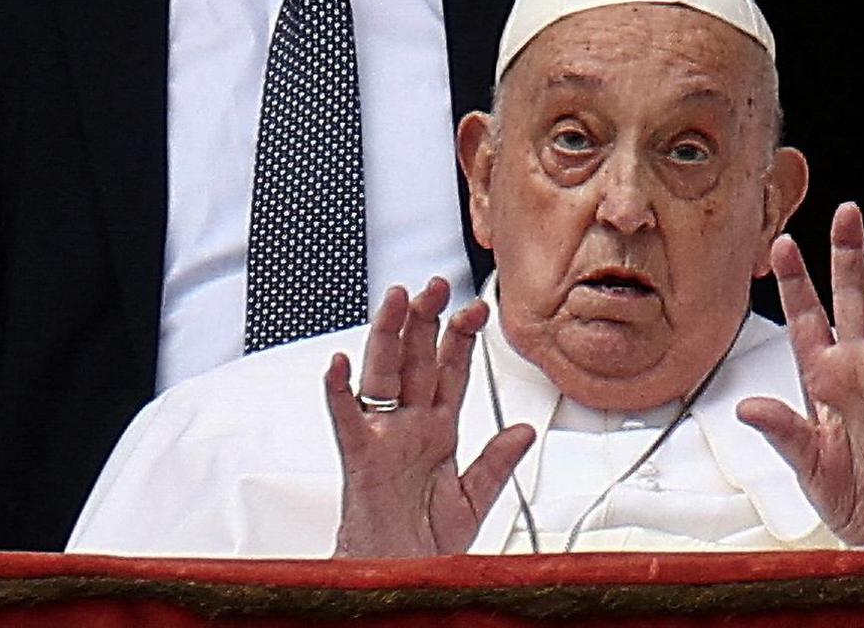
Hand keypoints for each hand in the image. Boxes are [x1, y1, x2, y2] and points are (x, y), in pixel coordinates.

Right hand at [326, 277, 534, 556]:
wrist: (402, 579)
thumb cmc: (426, 543)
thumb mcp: (473, 498)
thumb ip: (496, 462)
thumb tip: (525, 429)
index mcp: (438, 430)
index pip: (451, 372)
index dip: (462, 339)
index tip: (479, 307)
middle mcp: (410, 426)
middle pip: (416, 361)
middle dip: (426, 321)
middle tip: (436, 285)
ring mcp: (384, 438)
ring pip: (383, 375)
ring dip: (388, 337)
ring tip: (396, 300)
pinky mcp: (360, 460)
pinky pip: (346, 420)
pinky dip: (339, 391)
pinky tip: (338, 363)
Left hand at [737, 202, 863, 545]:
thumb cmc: (847, 492)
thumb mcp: (803, 460)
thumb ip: (780, 430)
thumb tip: (746, 406)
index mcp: (823, 375)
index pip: (806, 317)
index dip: (795, 281)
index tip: (780, 243)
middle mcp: (858, 366)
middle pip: (853, 298)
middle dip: (848, 255)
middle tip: (847, 212)